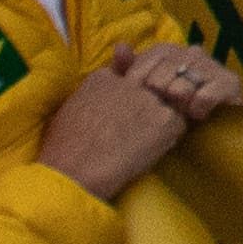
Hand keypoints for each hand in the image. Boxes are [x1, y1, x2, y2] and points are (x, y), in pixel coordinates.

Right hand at [41, 44, 242, 199]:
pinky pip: (178, 124)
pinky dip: (169, 138)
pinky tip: (149, 152)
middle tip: (136, 130)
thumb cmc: (63, 150)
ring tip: (140, 143)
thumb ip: (95, 89)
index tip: (121, 117)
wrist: (72, 173)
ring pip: (169, 104)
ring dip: (161, 121)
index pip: (131, 77)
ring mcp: (149, 99)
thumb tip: (113, 70)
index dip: (131, 98)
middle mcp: (130, 82)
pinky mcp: (165, 120)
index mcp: (103, 77)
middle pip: (154, 84)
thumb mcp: (73, 109)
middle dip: (152, 102)